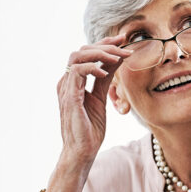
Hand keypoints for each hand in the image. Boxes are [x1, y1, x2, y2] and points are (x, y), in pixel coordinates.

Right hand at [58, 34, 129, 165]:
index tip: (123, 40)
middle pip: (82, 50)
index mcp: (73, 81)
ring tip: (118, 57)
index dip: (104, 44)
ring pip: (78, 56)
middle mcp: (67, 81)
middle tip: (125, 46)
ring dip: (100, 53)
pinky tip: (105, 72)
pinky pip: (77, 72)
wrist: (82, 151)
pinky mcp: (69, 96)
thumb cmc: (90, 128)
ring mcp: (66, 88)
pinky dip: (93, 68)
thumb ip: (105, 78)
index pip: (87, 54)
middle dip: (105, 44)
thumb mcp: (101, 97)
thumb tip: (116, 59)